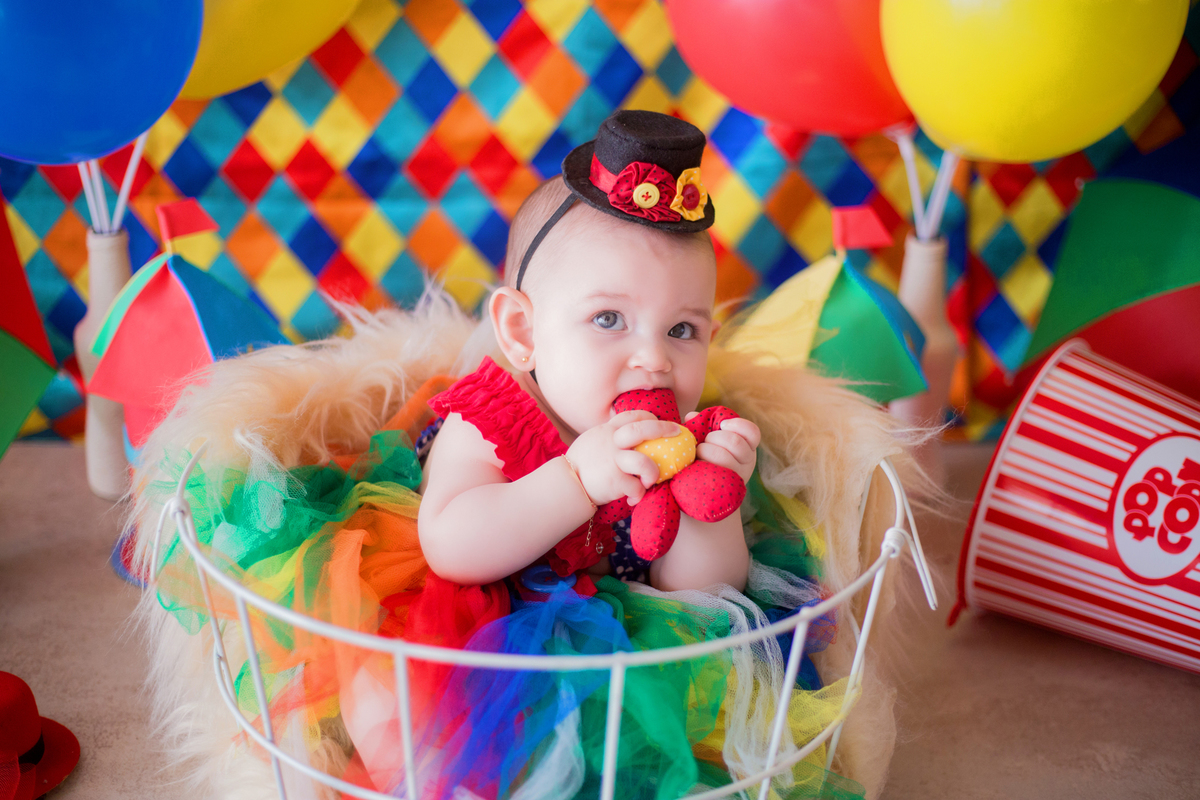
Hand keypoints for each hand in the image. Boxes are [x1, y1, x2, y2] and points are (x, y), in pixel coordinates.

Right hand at [566, 411, 680, 505]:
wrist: (565, 484)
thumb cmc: (580, 465)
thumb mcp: (592, 441)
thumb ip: (609, 438)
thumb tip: (629, 439)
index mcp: (607, 431)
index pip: (632, 416)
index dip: (649, 417)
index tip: (658, 423)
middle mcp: (612, 442)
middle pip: (643, 429)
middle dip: (664, 429)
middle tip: (677, 433)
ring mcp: (613, 461)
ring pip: (645, 462)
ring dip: (652, 473)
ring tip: (649, 481)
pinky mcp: (614, 480)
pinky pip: (636, 487)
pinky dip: (638, 495)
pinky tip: (633, 499)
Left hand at [689, 413, 759, 483]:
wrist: (702, 487)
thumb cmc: (706, 455)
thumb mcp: (709, 437)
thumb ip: (702, 424)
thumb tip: (692, 416)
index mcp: (748, 446)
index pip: (753, 432)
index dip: (737, 424)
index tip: (722, 424)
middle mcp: (747, 461)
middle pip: (735, 441)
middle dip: (714, 437)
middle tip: (705, 441)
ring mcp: (737, 475)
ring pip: (723, 456)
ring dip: (705, 450)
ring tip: (698, 452)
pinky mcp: (724, 486)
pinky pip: (712, 471)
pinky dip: (701, 463)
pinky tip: (696, 463)